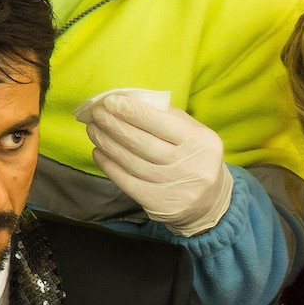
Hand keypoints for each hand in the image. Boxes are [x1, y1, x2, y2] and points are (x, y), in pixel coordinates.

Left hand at [80, 95, 233, 235]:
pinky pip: (126, 181)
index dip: (131, 111)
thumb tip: (131, 102)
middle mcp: (188, 164)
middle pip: (141, 142)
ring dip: (107, 143)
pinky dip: (109, 165)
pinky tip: (99, 152)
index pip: (159, 122)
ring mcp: (172, 186)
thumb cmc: (197, 158)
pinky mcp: (157, 203)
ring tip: (93, 129)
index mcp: (200, 141)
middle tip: (96, 113)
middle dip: (114, 125)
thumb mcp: (194, 134)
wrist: (210, 203)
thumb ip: (168, 117)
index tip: (110, 101)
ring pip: (131, 161)